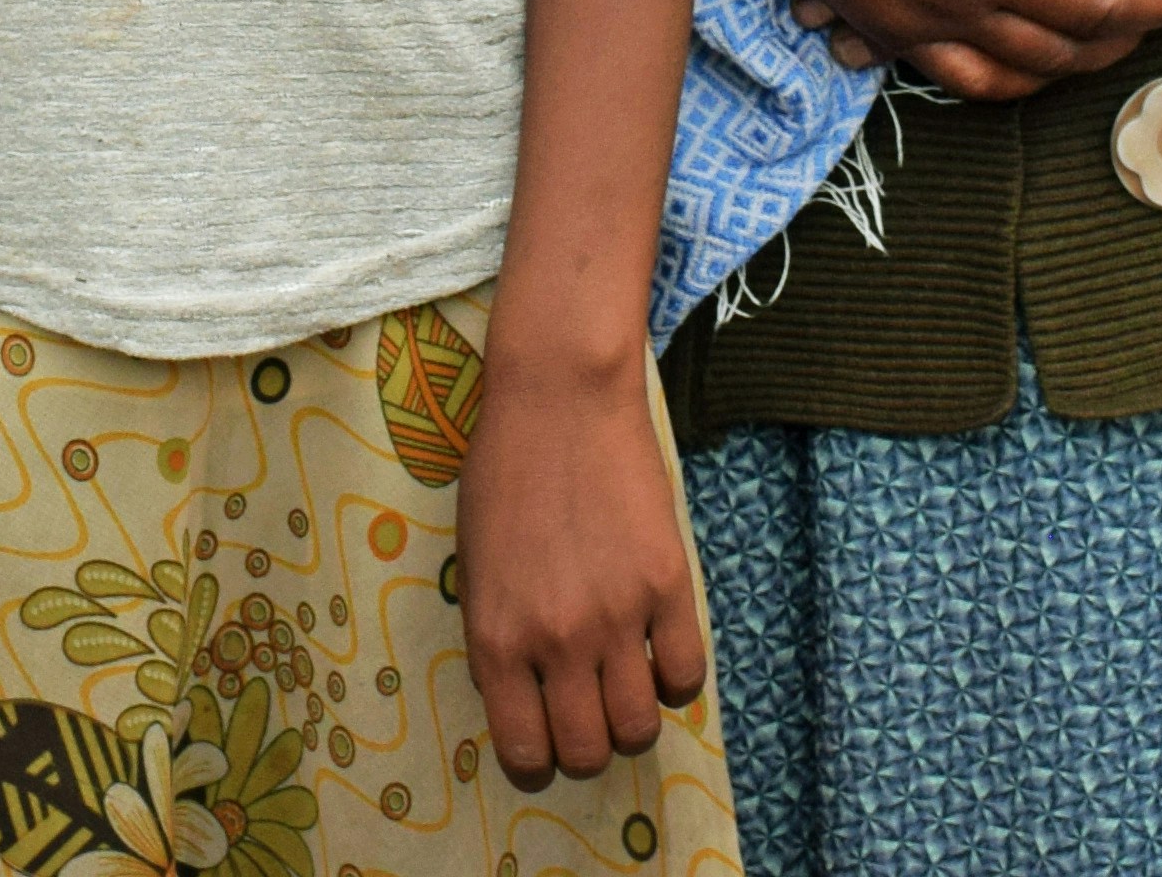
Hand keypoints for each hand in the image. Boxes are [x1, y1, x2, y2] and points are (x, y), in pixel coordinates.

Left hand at [458, 348, 705, 788]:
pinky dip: (676, 682)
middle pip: (588, 752)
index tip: (546, 746)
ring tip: (626, 691)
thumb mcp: (475, 567)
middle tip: (588, 717)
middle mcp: (557, 641)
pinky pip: (686, 675)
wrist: (559, 399)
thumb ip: (499, 640)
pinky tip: (660, 656)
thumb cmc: (503, 474)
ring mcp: (617, 616)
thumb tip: (526, 699)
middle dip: (587, 747)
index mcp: (497, 640)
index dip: (538, 762)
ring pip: (640, 727)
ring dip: (633, 722)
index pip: (525, 751)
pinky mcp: (668, 586)